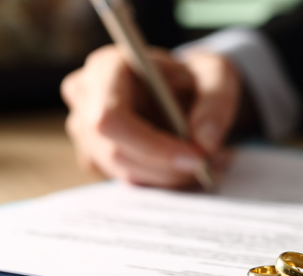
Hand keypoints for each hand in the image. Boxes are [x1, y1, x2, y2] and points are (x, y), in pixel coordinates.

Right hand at [61, 45, 240, 188]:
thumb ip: (217, 102)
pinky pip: (130, 180)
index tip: (196, 158)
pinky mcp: (96, 156)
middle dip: (168, 167)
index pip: (111, 118)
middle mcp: (86, 97)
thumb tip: (205, 142)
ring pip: (125, 171)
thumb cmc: (194, 77)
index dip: (151, 145)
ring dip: (172, 176)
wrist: (183, 90)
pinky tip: (189, 166)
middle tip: (210, 165)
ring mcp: (85, 130)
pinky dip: (165, 180)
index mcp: (106, 66)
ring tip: (212, 163)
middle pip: (116, 152)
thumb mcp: (217, 76)